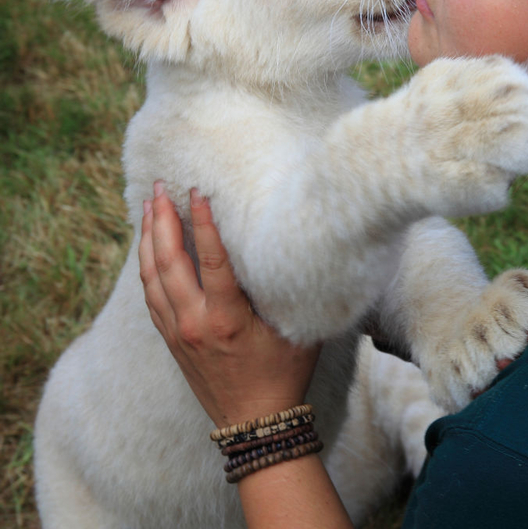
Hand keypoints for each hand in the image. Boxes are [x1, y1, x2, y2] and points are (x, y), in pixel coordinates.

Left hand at [138, 182, 321, 427]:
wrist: (254, 423)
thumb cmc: (284, 375)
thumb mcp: (297, 332)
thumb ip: (288, 293)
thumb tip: (290, 252)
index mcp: (228, 320)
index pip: (210, 261)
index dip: (203, 223)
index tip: (197, 192)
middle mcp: (195, 323)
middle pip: (168, 262)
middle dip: (161, 220)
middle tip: (159, 188)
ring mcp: (177, 332)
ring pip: (152, 277)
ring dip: (147, 239)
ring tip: (148, 206)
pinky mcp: (172, 339)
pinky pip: (151, 295)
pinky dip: (147, 265)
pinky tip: (147, 246)